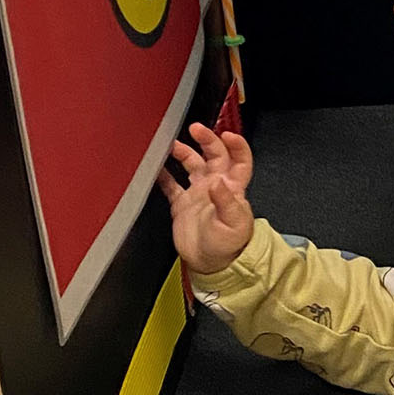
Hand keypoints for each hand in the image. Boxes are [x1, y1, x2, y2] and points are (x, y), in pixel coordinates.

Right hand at [157, 122, 254, 276]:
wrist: (210, 265)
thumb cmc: (228, 247)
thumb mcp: (233, 225)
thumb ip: (227, 202)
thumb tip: (219, 182)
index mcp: (233, 189)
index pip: (240, 161)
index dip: (237, 146)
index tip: (227, 135)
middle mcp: (216, 186)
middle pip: (214, 155)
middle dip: (207, 140)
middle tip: (195, 129)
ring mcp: (198, 193)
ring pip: (191, 164)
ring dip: (183, 152)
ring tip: (170, 144)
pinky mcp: (182, 203)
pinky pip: (171, 183)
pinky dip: (162, 174)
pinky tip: (153, 166)